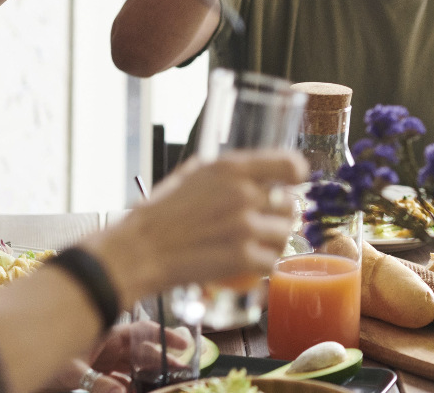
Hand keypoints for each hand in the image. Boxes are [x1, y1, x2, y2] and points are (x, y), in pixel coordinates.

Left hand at [47, 325, 188, 392]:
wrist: (25, 366)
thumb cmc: (46, 359)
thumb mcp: (73, 371)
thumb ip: (99, 383)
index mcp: (107, 334)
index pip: (142, 331)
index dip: (164, 336)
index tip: (183, 344)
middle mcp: (109, 345)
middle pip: (142, 352)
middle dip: (162, 361)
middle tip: (183, 370)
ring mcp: (104, 360)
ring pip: (133, 368)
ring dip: (147, 377)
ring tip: (164, 386)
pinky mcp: (97, 374)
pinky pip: (120, 381)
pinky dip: (129, 388)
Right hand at [84, 150, 305, 305]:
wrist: (138, 252)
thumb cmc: (159, 215)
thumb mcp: (192, 175)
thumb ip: (228, 172)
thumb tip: (257, 170)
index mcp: (231, 168)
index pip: (290, 164)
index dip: (295, 177)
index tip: (290, 186)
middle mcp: (243, 193)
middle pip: (289, 205)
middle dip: (278, 218)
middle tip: (260, 227)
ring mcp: (245, 226)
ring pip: (283, 236)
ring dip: (271, 245)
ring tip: (250, 248)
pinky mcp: (243, 257)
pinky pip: (271, 263)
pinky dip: (261, 268)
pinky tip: (243, 266)